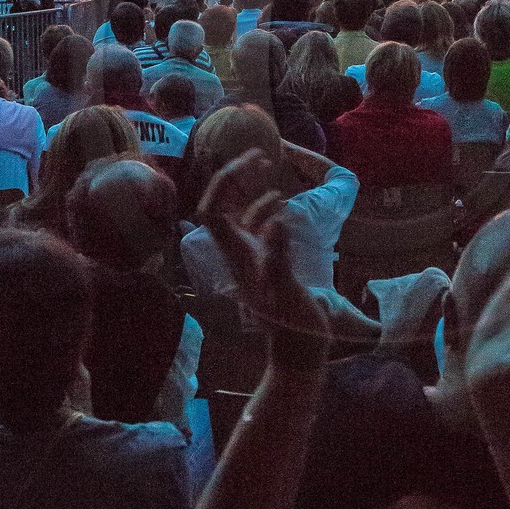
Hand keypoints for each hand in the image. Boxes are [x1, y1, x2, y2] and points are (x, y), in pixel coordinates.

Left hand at [199, 155, 329, 372]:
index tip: (249, 164)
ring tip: (268, 168)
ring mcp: (249, 258)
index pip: (212, 212)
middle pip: (219, 207)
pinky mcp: (263, 264)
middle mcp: (237, 254)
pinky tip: (281, 204)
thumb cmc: (293, 326)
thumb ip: (279, 257)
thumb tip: (276, 221)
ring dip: (248, 190)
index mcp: (237, 256)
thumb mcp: (288, 290)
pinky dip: (265, 210)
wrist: (297, 353)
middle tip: (258, 155)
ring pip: (237, 215)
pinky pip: (255, 229)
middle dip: (233, 178)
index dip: (223, 183)